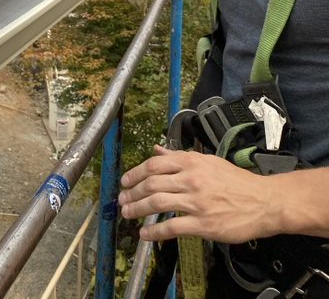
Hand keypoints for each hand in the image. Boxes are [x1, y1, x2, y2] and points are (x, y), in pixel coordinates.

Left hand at [119, 146, 273, 243]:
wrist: (264, 201)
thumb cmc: (236, 181)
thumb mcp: (207, 161)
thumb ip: (179, 157)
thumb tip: (156, 150)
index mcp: (191, 162)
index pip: (154, 164)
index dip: (135, 173)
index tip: (125, 181)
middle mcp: (191, 179)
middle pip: (152, 183)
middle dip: (132, 192)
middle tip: (121, 199)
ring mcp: (197, 202)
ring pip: (158, 203)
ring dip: (138, 208)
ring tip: (127, 213)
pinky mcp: (203, 224)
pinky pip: (172, 227)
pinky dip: (155, 231)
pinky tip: (145, 234)